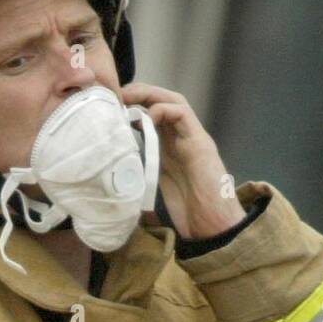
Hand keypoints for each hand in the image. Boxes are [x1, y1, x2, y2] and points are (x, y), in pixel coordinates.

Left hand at [120, 83, 245, 239]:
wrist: (212, 227)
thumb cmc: (187, 215)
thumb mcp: (153, 191)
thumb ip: (139, 175)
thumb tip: (113, 176)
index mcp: (170, 150)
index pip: (152, 117)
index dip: (132, 108)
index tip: (110, 108)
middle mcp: (182, 139)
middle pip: (163, 103)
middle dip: (139, 93)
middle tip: (116, 93)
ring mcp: (193, 139)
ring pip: (174, 102)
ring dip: (150, 94)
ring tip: (129, 96)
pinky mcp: (201, 143)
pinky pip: (183, 114)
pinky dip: (164, 109)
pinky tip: (148, 116)